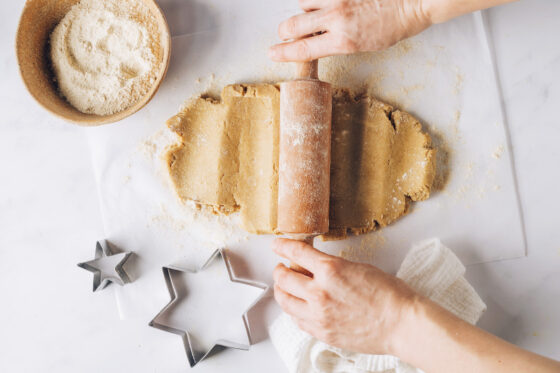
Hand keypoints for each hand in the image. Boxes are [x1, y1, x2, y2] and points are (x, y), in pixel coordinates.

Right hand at [269, 0, 430, 61]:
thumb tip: (318, 38)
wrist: (412, 1)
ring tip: (321, 14)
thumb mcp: (364, 45)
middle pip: (293, 25)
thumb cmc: (393, 26)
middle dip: (285, 31)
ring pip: (303, 3)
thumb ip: (337, 42)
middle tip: (285, 34)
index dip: (283, 53)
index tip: (272, 53)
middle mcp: (337, 19)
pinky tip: (332, 4)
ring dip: (307, 10)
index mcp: (344, 41)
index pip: (303, 49)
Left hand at [272, 238, 418, 354]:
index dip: (282, 246)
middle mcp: (319, 292)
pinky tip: (298, 306)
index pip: (296, 252)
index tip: (277, 245)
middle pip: (283, 278)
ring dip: (281, 290)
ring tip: (285, 287)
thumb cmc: (389, 295)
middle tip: (281, 267)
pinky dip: (293, 310)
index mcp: (330, 270)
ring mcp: (318, 315)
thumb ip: (332, 267)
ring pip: (284, 301)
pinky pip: (297, 319)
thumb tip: (315, 266)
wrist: (402, 324)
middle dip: (279, 269)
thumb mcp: (358, 268)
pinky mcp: (322, 332)